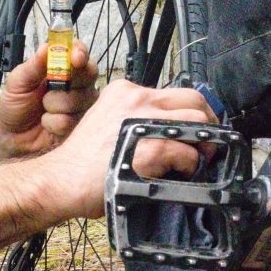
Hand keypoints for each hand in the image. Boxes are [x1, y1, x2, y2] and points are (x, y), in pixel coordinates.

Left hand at [0, 41, 98, 154]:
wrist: (11, 134)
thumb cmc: (15, 103)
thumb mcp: (18, 81)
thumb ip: (33, 65)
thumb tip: (47, 47)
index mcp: (62, 66)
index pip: (80, 53)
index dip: (81, 53)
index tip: (75, 59)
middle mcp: (77, 83)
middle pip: (89, 74)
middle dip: (65, 83)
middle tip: (48, 88)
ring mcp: (80, 104)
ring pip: (79, 99)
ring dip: (53, 106)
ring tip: (42, 108)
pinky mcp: (79, 125)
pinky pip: (70, 121)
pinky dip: (52, 122)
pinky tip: (46, 122)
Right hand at [43, 78, 215, 218]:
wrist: (63, 179)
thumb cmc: (83, 161)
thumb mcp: (107, 123)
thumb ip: (135, 118)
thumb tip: (168, 129)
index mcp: (125, 91)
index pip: (173, 92)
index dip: (190, 112)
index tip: (192, 129)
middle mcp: (137, 98)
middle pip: (194, 99)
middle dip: (207, 122)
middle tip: (206, 144)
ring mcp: (145, 121)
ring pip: (198, 123)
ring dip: (202, 145)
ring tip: (195, 161)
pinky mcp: (152, 148)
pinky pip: (190, 154)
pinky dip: (190, 167)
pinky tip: (177, 174)